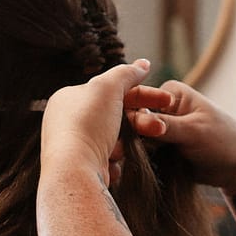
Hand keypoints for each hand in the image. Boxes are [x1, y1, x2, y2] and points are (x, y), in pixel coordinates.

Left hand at [41, 61, 152, 181]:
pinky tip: (115, 162)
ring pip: (115, 138)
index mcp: (69, 98)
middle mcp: (68, 121)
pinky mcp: (82, 167)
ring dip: (128, 142)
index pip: (112, 90)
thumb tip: (143, 64)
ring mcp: (74, 145)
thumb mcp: (108, 88)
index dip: (142, 93)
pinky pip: (108, 159)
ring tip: (128, 149)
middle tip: (161, 127)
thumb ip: (126, 73)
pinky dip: (116, 160)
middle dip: (141, 121)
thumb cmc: (87, 125)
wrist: (74, 171)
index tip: (167, 100)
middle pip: (116, 115)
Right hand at [125, 80, 235, 190]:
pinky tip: (129, 170)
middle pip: (133, 121)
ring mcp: (159, 129)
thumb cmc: (223, 140)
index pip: (139, 101)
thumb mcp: (193, 131)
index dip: (129, 118)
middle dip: (128, 137)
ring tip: (123, 162)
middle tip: (119, 153)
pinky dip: (137, 161)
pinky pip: (141, 154)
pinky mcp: (159, 148)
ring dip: (130, 151)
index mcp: (169, 93)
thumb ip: (164, 125)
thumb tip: (133, 120)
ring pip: (135, 139)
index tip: (126, 136)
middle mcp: (161, 108)